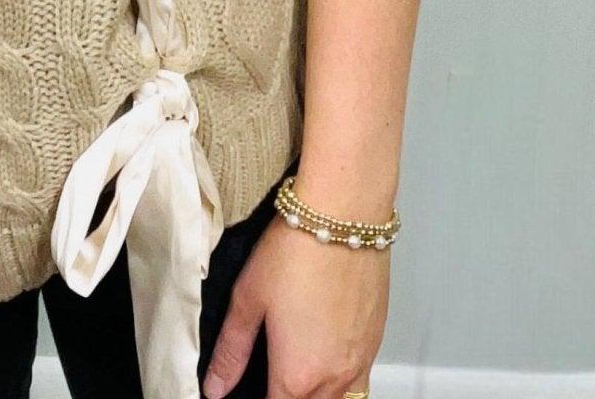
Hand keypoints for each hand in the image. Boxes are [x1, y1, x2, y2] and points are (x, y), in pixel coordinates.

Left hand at [202, 218, 388, 398]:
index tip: (254, 384)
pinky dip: (344, 376)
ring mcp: (361, 360)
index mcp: (297, 374)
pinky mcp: (377, 339)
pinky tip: (327, 348)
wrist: (343, 214)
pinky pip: (362, 377)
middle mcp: (334, 377)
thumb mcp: (248, 297)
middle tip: (276, 368)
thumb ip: (232, 350)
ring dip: (320, 393)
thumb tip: (216, 386)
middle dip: (290, 395)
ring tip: (300, 365)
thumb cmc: (295, 250)